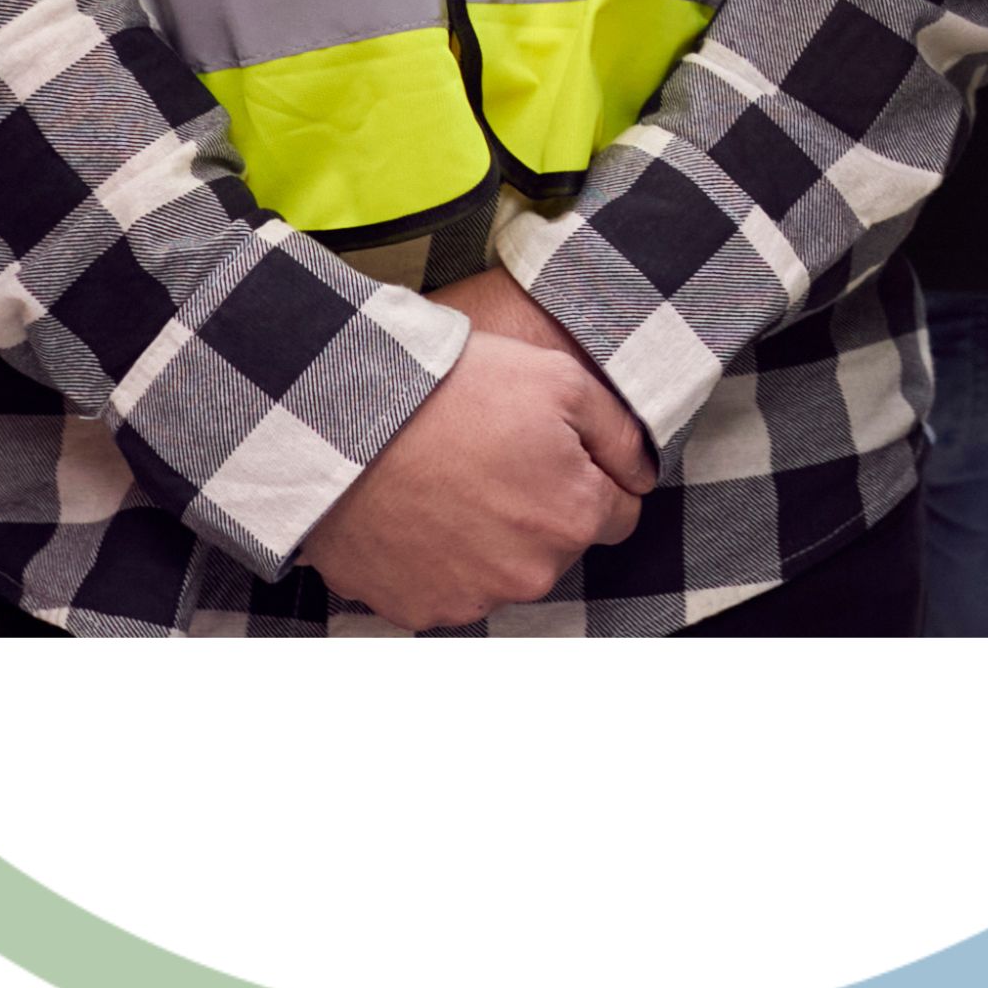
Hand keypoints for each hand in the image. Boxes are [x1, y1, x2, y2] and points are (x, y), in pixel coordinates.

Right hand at [295, 301, 651, 631]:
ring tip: (445, 480)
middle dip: (537, 508)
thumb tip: (642, 474)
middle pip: (557, 545)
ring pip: (502, 570)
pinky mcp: (418, 608)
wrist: (345, 420)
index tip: (548, 449)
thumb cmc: (453, 390)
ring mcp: (473, 597)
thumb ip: (619, 432)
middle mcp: (532, 573)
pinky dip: (435, 559)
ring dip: (486, 538)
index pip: (617, 513)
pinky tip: (414, 513)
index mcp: (576, 516)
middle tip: (489, 456)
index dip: (586, 475)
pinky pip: (444, 587)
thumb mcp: (558, 379)